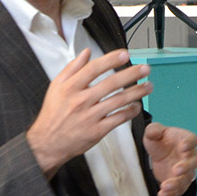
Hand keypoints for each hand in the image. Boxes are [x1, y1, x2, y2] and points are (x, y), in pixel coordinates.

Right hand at [26, 49, 151, 178]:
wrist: (48, 142)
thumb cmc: (53, 113)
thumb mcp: (56, 87)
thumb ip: (72, 68)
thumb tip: (86, 53)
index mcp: (70, 87)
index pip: (94, 68)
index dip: (111, 59)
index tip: (125, 54)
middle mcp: (81, 100)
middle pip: (111, 83)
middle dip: (132, 74)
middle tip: (145, 69)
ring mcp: (90, 116)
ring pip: (118, 101)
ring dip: (137, 92)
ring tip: (148, 86)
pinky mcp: (97, 131)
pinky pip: (118, 119)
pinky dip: (130, 112)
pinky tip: (137, 106)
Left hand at [143, 122, 196, 195]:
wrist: (159, 155)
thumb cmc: (161, 142)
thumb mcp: (153, 133)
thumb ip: (154, 130)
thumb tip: (154, 131)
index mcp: (186, 140)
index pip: (192, 140)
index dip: (189, 143)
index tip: (183, 146)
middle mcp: (190, 156)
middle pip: (193, 162)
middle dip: (186, 167)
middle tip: (176, 170)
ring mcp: (186, 171)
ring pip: (186, 178)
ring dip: (177, 183)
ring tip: (165, 186)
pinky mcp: (180, 183)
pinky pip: (179, 190)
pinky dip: (170, 194)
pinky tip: (161, 194)